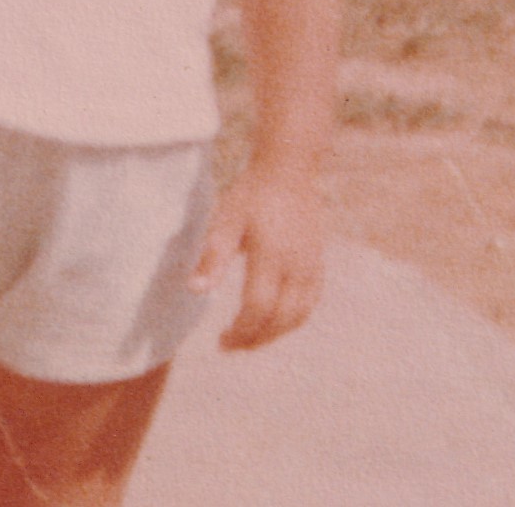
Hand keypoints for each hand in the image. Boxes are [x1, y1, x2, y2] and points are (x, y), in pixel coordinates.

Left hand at [190, 163, 323, 350]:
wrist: (289, 169)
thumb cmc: (252, 193)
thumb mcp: (226, 219)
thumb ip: (213, 257)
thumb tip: (195, 291)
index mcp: (271, 256)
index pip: (258, 308)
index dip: (240, 331)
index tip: (222, 342)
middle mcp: (297, 265)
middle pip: (281, 319)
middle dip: (256, 339)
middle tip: (232, 346)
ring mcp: (312, 265)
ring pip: (299, 315)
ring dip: (274, 334)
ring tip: (251, 339)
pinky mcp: (319, 262)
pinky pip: (310, 302)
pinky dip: (293, 319)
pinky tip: (274, 320)